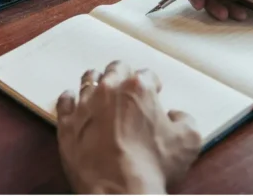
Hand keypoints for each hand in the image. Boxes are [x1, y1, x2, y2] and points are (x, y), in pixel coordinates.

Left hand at [56, 61, 200, 193]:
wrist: (118, 188)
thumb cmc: (152, 165)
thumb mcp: (188, 141)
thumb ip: (185, 120)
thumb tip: (176, 116)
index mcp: (139, 88)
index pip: (147, 74)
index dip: (153, 84)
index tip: (154, 92)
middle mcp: (109, 89)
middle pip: (115, 69)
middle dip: (123, 74)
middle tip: (127, 85)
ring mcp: (85, 104)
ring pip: (88, 80)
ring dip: (96, 81)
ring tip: (99, 86)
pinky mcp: (67, 122)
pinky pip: (64, 101)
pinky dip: (69, 98)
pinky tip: (72, 99)